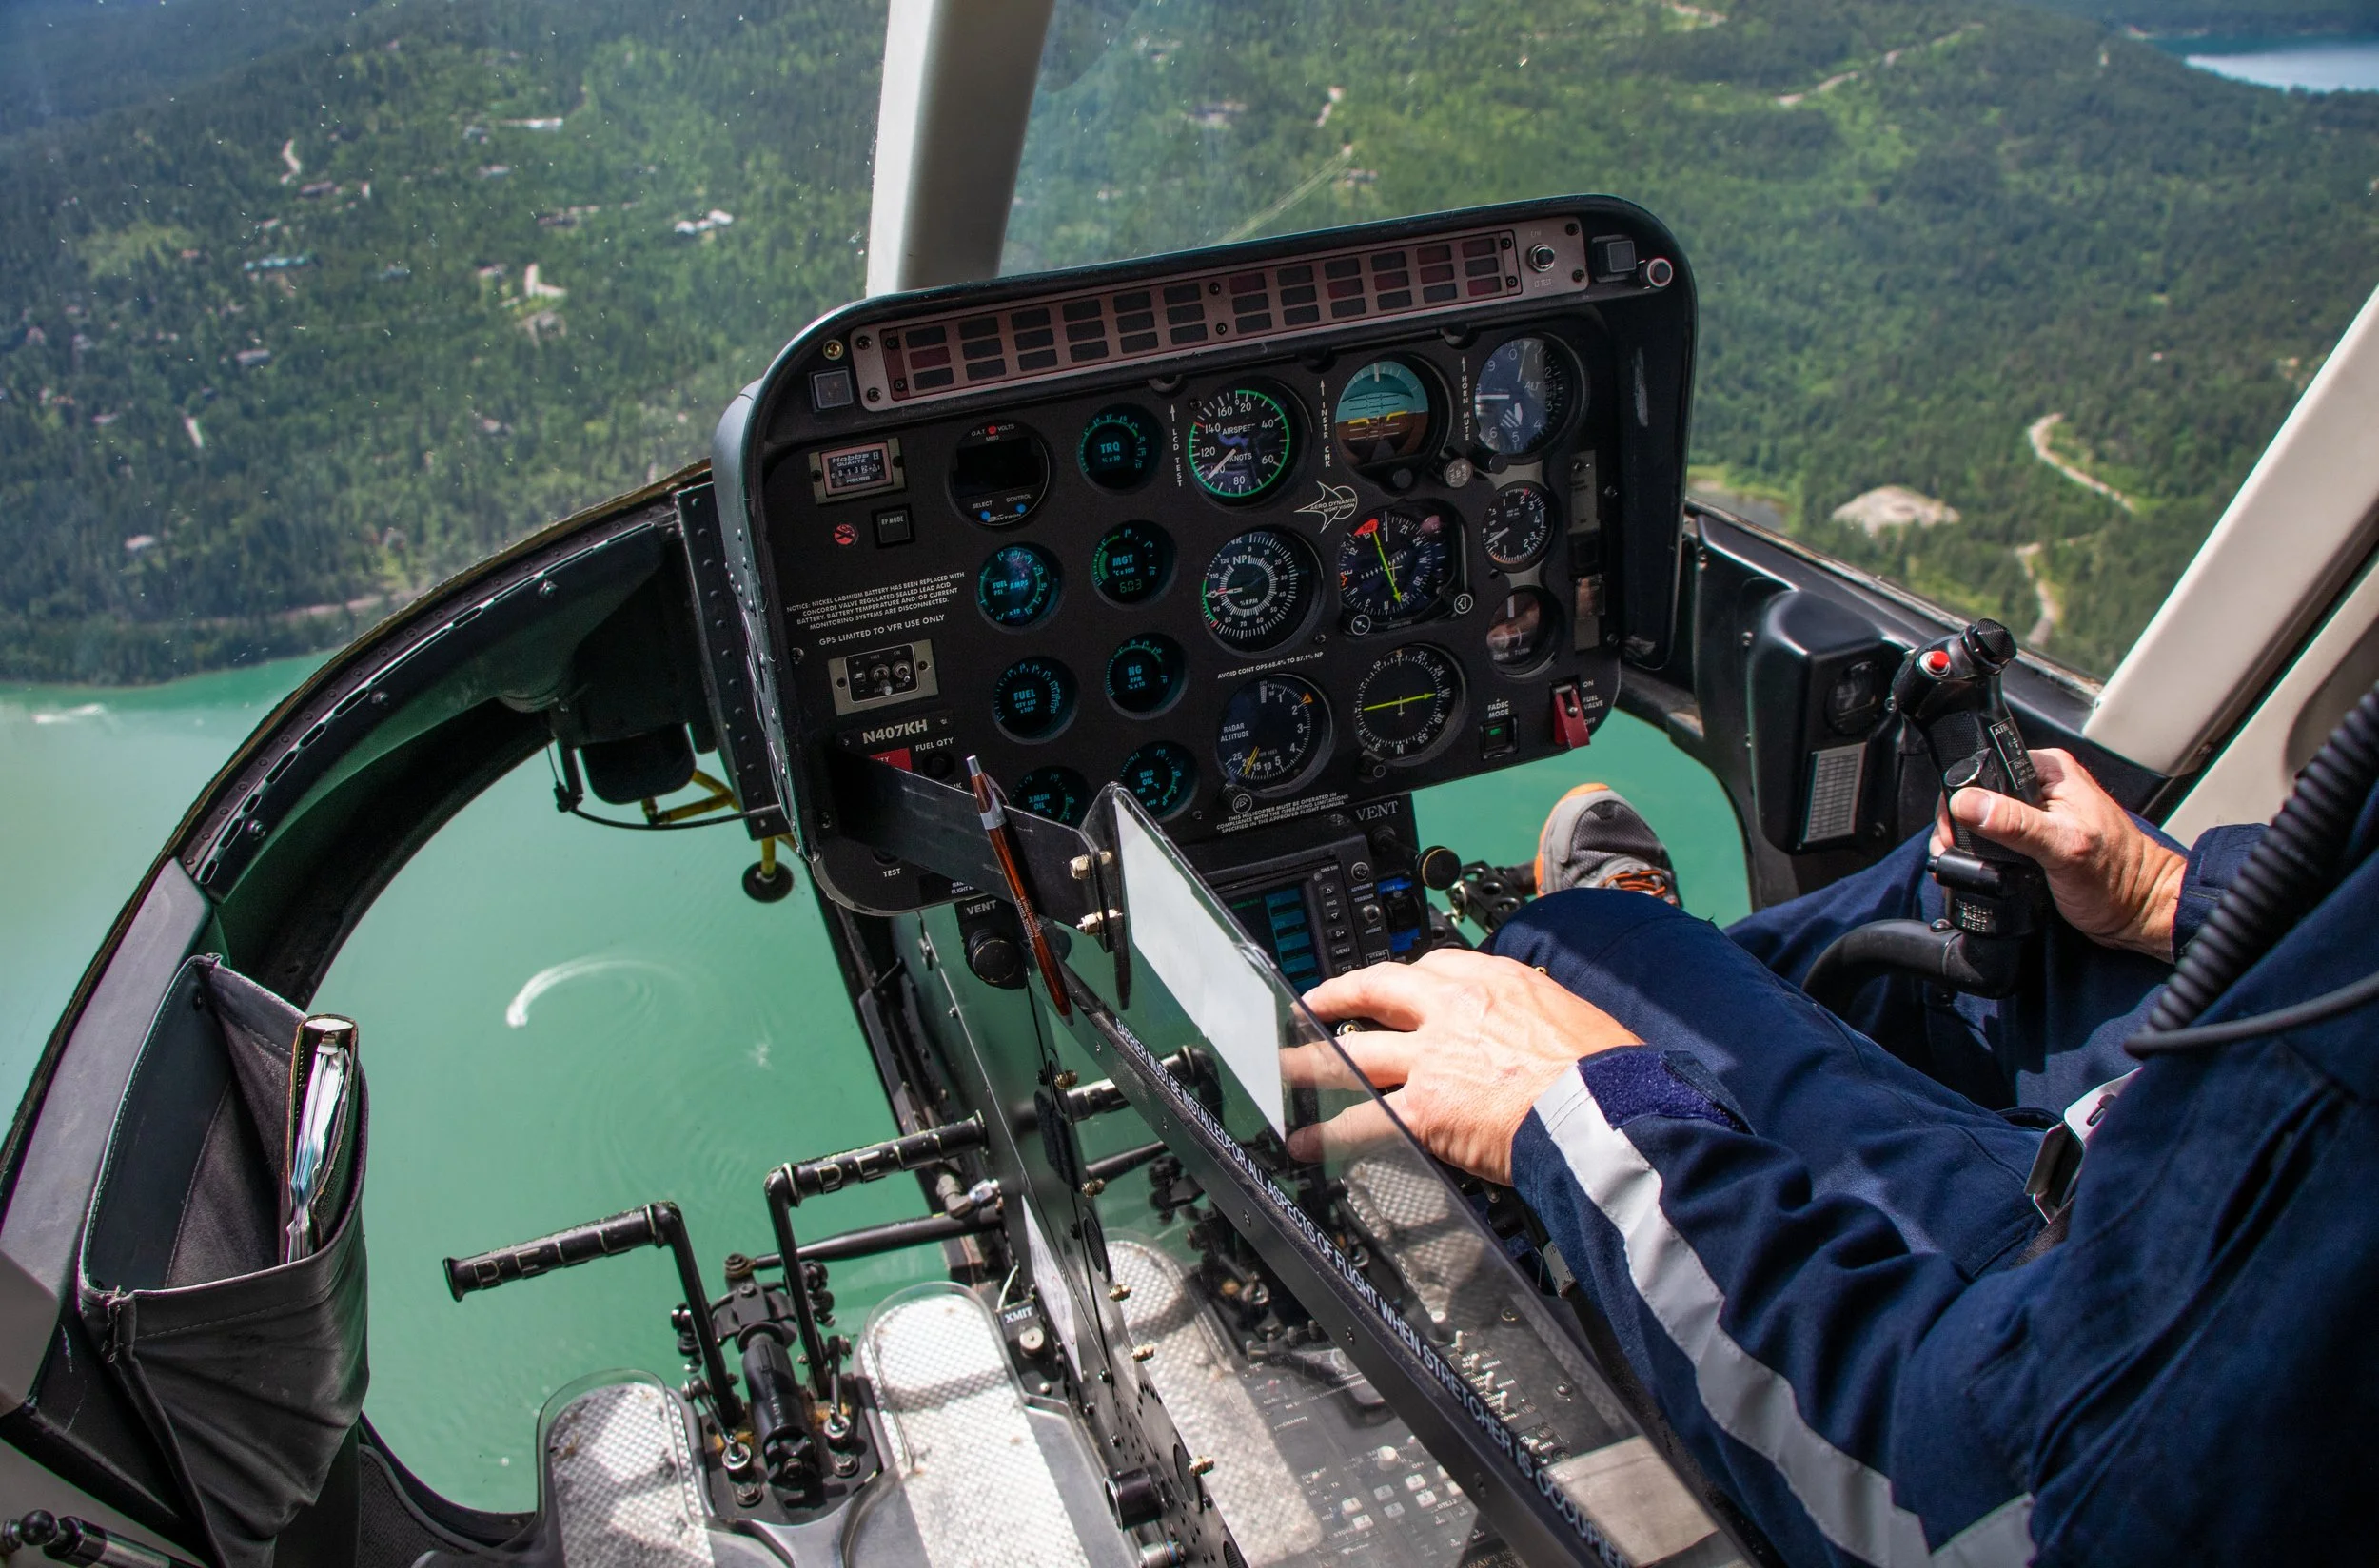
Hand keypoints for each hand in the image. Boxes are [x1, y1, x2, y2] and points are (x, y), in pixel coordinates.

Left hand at [1282, 948, 1639, 1181]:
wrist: (1605, 1108)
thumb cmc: (1608, 1072)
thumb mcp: (1577, 1018)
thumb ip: (1545, 1019)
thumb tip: (1549, 1034)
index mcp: (1497, 980)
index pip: (1431, 967)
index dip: (1401, 980)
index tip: (1389, 986)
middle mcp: (1454, 1009)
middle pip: (1376, 992)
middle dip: (1335, 998)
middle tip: (1311, 1005)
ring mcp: (1433, 1058)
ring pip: (1352, 1053)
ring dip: (1310, 1063)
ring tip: (1283, 1069)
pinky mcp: (1425, 1109)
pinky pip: (1362, 1121)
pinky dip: (1327, 1133)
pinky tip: (1305, 1141)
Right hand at [1930, 747, 2185, 959]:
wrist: (2140, 914)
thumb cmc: (2120, 879)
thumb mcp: (2063, 847)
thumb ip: (2015, 823)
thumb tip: (1968, 802)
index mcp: (2049, 771)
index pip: (1984, 769)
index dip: (1961, 798)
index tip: (1955, 832)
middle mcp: (2041, 787)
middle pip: (1978, 796)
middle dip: (1960, 827)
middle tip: (1956, 854)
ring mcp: (2036, 815)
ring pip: (1981, 821)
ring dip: (1968, 845)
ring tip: (1966, 866)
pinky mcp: (2032, 841)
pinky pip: (1993, 841)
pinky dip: (1981, 857)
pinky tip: (1980, 871)